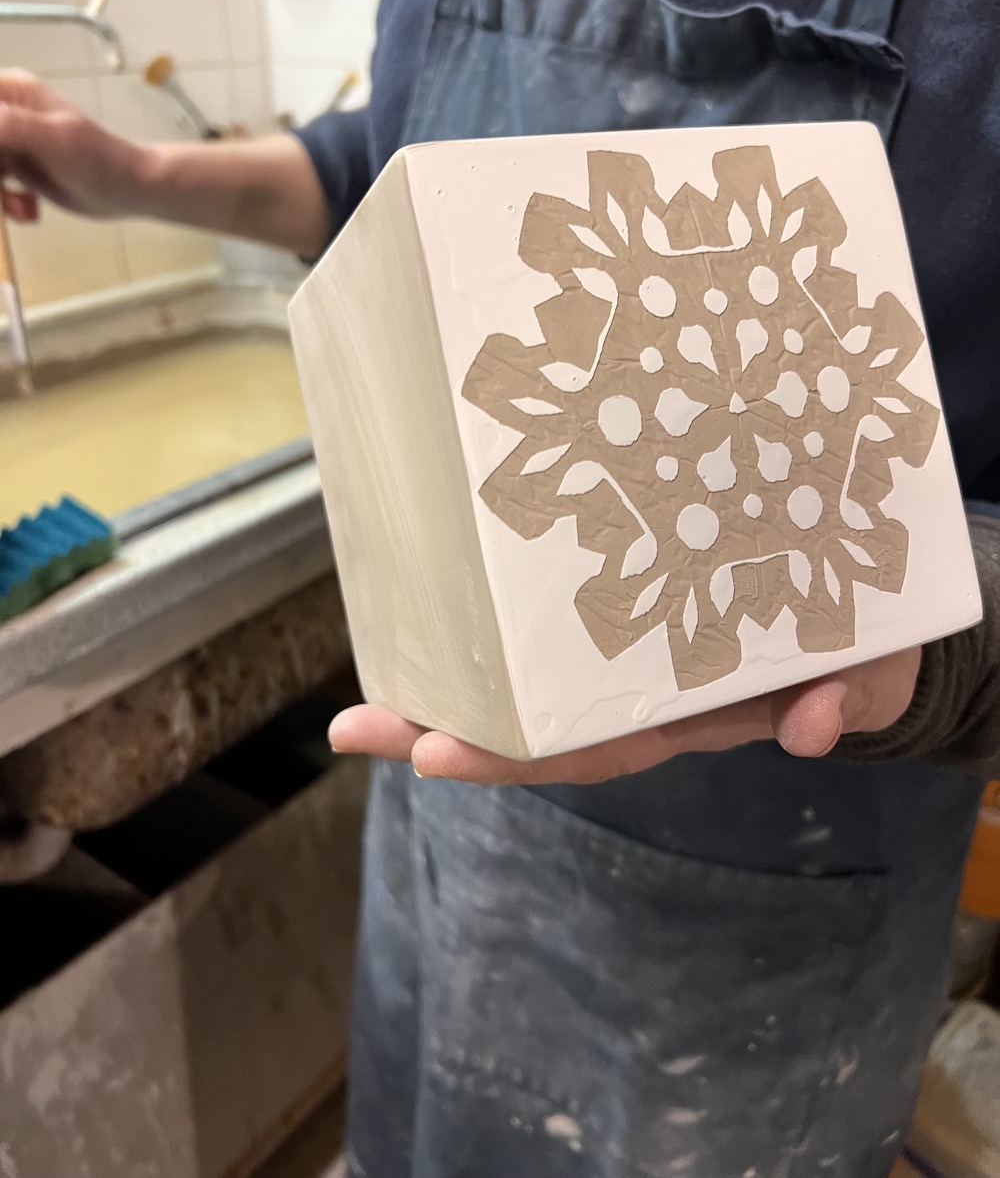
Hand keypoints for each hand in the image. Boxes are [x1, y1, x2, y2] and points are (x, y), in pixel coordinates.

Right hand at [0, 69, 147, 221]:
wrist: (130, 190)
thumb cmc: (99, 159)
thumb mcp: (53, 137)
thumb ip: (8, 126)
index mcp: (8, 91)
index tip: (0, 169)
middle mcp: (4, 112)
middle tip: (5, 193)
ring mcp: (9, 142)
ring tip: (22, 207)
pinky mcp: (16, 169)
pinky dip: (6, 204)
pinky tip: (29, 210)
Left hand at [329, 647, 922, 784]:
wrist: (859, 623)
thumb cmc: (858, 655)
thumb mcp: (864, 676)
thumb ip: (846, 700)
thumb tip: (814, 727)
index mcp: (680, 715)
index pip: (585, 746)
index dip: (512, 754)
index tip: (435, 753)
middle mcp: (635, 692)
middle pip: (529, 725)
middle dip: (445, 732)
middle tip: (358, 729)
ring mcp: (627, 652)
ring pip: (528, 679)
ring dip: (450, 684)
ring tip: (366, 696)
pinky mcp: (635, 598)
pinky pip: (560, 616)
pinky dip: (498, 624)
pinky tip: (437, 603)